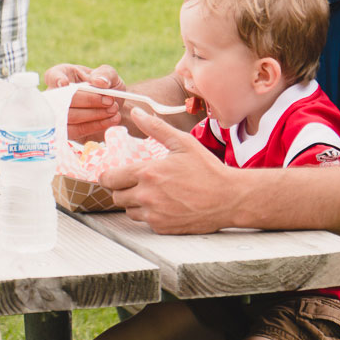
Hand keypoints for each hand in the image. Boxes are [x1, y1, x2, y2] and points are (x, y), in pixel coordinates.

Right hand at [45, 63, 124, 141]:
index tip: (64, 83)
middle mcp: (57, 94)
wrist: (114, 108)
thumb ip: (105, 74)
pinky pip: (77, 130)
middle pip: (64, 99)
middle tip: (110, 101)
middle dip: (88, 100)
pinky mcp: (67, 130)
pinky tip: (111, 120)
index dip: (56, 80)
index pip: (53, 76)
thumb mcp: (110, 76)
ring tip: (113, 110)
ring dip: (94, 114)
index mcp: (64, 75)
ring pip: (69, 116)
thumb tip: (99, 81)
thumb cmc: (108, 87)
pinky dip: (95, 126)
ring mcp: (59, 114)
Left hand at [100, 108, 237, 233]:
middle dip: (123, 189)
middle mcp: (146, 195)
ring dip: (135, 203)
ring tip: (154, 194)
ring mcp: (154, 214)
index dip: (111, 175)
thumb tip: (137, 112)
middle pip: (116, 196)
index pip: (110, 178)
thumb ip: (156, 127)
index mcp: (148, 172)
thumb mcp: (183, 143)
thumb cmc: (208, 169)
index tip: (117, 174)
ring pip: (129, 210)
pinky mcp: (162, 227)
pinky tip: (166, 205)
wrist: (229, 198)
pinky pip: (145, 221)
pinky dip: (150, 214)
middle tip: (139, 183)